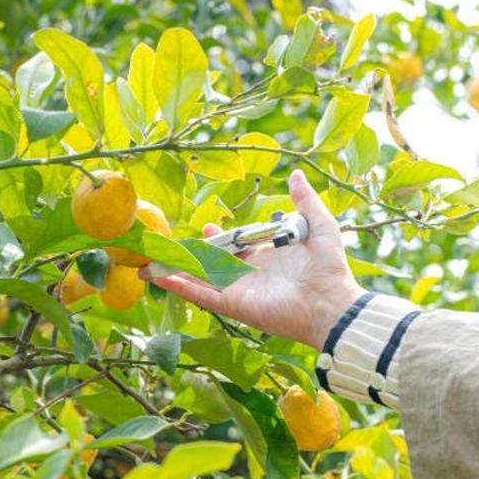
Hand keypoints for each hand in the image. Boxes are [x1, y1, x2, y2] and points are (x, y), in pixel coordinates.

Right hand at [148, 167, 362, 350]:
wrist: (330, 301)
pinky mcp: (233, 304)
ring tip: (148, 264)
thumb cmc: (328, 267)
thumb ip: (305, 200)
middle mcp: (248, 274)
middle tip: (166, 245)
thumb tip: (296, 174)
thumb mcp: (318, 224)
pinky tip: (158, 277)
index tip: (207, 225)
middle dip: (189, 254)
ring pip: (198, 278)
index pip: (236, 245)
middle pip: (211, 262)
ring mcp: (238, 290)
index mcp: (265, 256)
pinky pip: (201, 295)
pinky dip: (179, 287)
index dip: (220, 237)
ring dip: (173, 271)